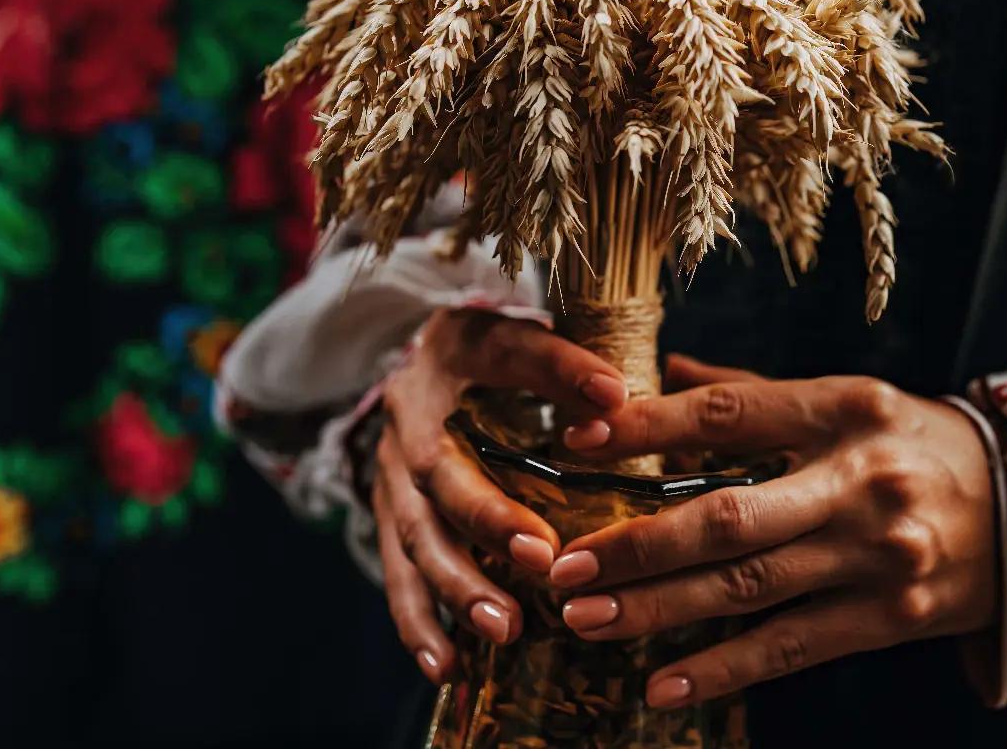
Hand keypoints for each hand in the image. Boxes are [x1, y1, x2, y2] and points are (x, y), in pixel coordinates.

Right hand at [373, 306, 629, 682]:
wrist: (419, 370)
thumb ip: (569, 365)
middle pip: (441, 472)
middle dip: (489, 518)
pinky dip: (419, 624)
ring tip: (505, 627)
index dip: (558, 372)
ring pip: (415, 536)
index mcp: (455, 350)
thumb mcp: (527, 340)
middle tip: (543, 555)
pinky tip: (447, 667)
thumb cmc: (492, 359)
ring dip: (458, 585)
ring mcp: (391, 474)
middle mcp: (412, 417)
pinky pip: (398, 576)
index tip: (612, 395)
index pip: (509, 352)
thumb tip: (619, 399)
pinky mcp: (388, 519)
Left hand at [550, 355, 996, 709]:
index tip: (579, 439)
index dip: (650, 427)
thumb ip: (756, 391)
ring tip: (586, 622)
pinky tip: (662, 685)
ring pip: (748, 589)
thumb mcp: (854, 399)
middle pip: (729, 517)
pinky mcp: (892, 617)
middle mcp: (860, 480)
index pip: (730, 415)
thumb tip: (666, 367)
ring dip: (659, 610)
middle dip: (636, 545)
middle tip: (563, 567)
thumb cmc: (921, 444)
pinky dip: (723, 669)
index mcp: (845, 409)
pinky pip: (792, 648)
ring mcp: (877, 554)